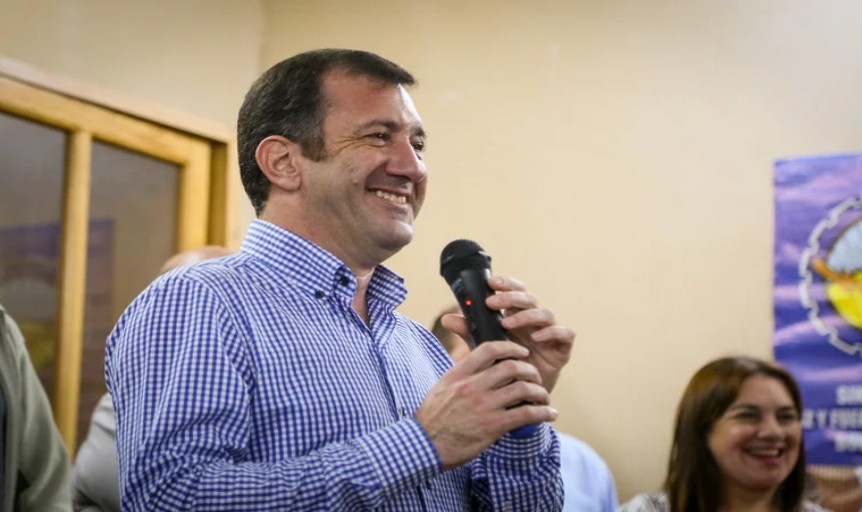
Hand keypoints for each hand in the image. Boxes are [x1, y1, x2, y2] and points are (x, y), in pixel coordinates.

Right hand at [415, 341, 557, 469]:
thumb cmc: (432, 418)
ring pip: (523, 389)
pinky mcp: (493, 426)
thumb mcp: (441, 387)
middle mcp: (472, 386)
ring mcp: (484, 405)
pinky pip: (526, 414)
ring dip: (539, 391)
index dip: (510, 347)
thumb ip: (460, 374)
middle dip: (529, 370)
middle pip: (511, 367)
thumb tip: (475, 364)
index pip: (489, 349)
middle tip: (535, 376)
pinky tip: (549, 414)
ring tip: (543, 396)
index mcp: (459, 374)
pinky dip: (543, 413)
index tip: (521, 352)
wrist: (424, 446)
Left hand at [441, 275, 574, 393]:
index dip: (506, 284)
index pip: (514, 291)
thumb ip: (469, 332)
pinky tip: (538, 338)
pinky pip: (565, 333)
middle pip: (528, 298)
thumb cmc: (503, 367)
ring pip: (545, 313)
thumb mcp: (483, 347)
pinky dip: (552, 332)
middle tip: (492, 302)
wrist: (520, 397)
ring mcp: (550, 332)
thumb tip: (446, 318)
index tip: (490, 282)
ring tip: (508, 324)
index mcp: (516, 315)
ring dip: (526, 315)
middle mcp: (534, 321)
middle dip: (511, 297)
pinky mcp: (562, 348)